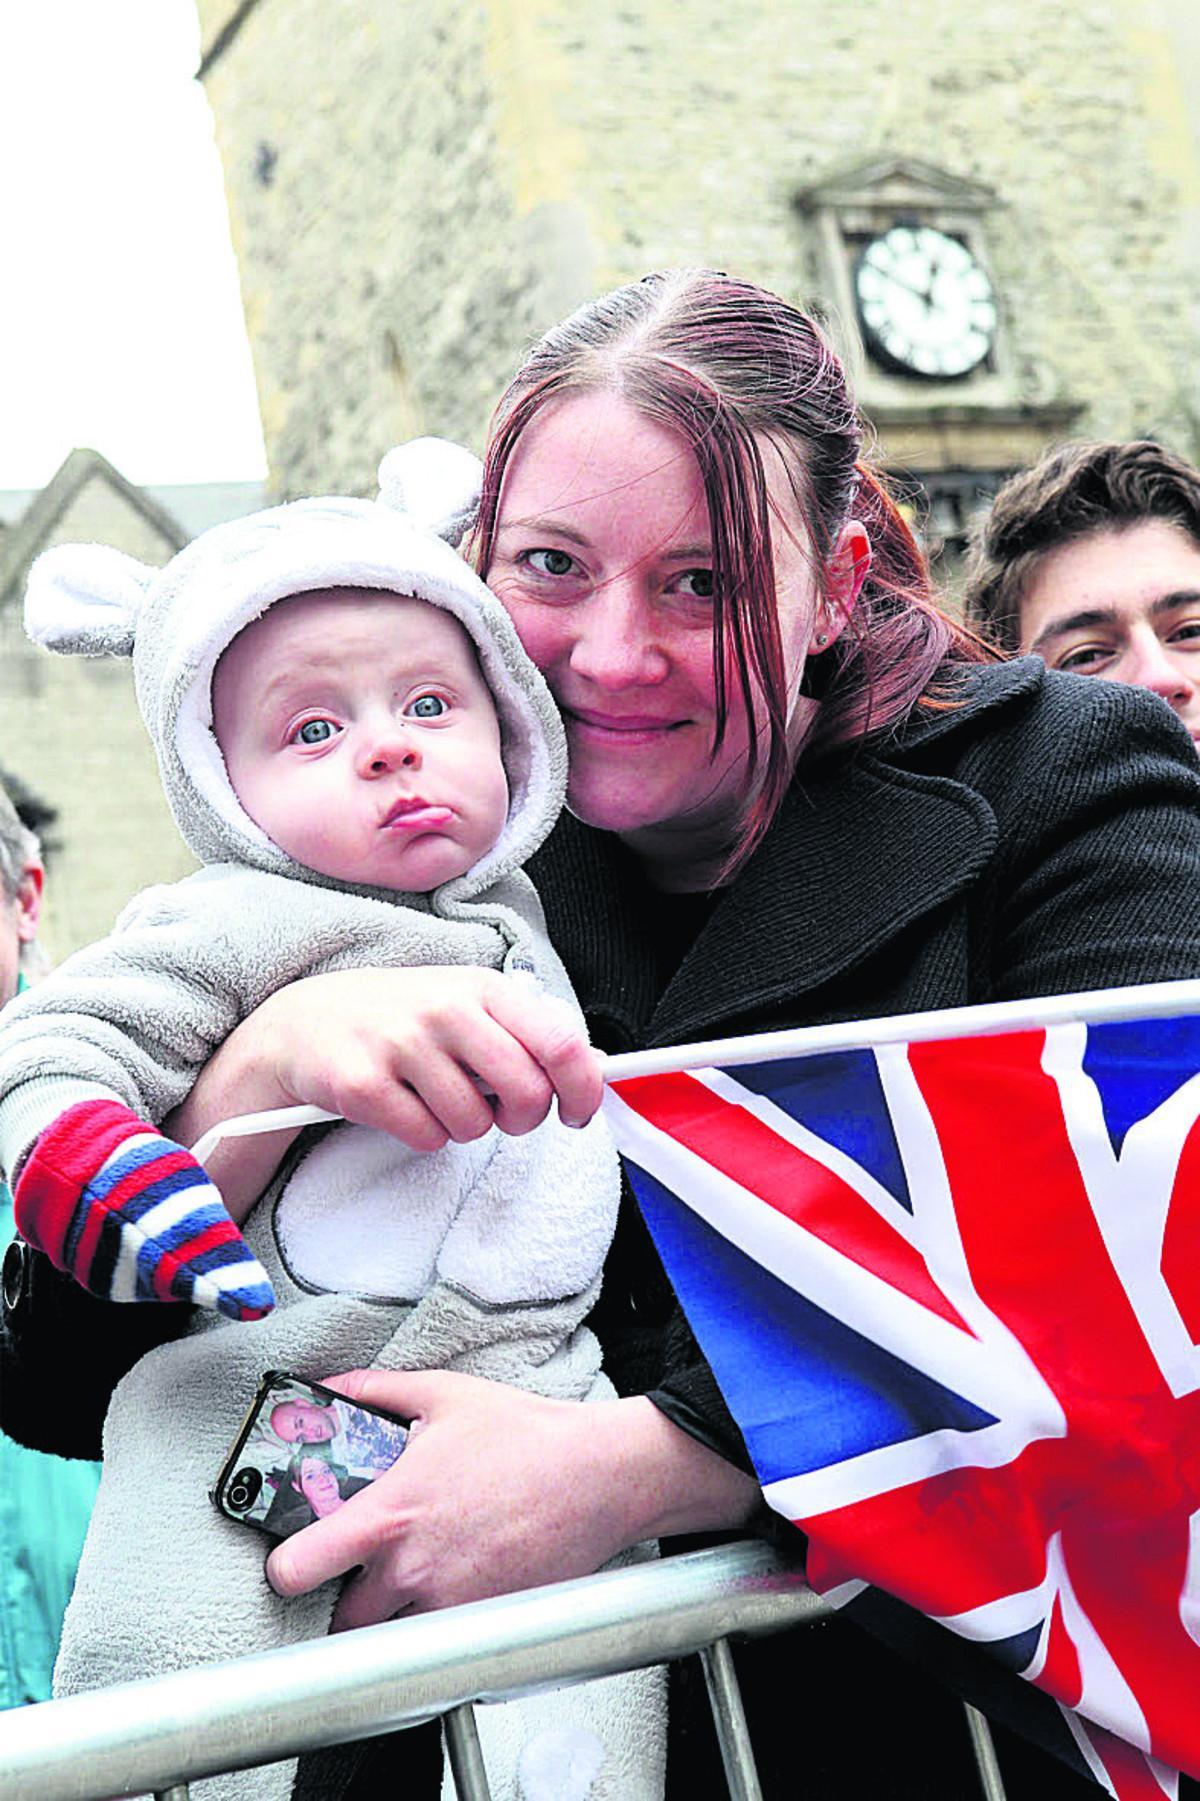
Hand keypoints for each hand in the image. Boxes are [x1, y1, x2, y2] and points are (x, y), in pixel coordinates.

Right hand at [170, 967, 604, 1200]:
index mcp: (482, 987)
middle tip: (501, 1114)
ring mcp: (401, 1044)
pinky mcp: (363, 1083)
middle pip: (525, 1093)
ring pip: (474, 1125)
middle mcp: (444, 1009)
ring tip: (435, 1098)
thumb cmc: (403, 1019)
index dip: (582, 1090)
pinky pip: (426, 1137)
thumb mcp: (467, 1005)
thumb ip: (526, 1033)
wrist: (305, 1023)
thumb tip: (596, 1069)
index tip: (577, 1114)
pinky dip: (423, 1135)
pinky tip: (402, 1106)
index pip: (559, 1042)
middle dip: (522, 1119)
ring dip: (463, 1126)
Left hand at [264, 1369, 761, 1627]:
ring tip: (412, 1582)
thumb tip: (329, 1388)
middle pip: (340, 1622)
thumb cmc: (526, 1436)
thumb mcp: (443, 1395)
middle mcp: (413, 1568)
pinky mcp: (485, 1624)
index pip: (298, 1567)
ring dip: (391, 1619)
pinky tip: (457, 1586)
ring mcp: (450, 1605)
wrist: (599, 1477)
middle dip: (343, 1601)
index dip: (283, 1569)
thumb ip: (374, 1392)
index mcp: (390, 1512)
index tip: (291, 1560)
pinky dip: (440, 1627)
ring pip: (390, 1640)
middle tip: (360, 1574)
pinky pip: (442, 1644)